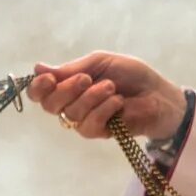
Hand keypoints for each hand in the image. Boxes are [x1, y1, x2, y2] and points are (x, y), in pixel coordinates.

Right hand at [28, 52, 186, 139]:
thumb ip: (70, 68)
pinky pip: (89, 125)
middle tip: (86, 78)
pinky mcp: (100, 133)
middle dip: (66, 89)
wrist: (158, 92)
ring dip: (91, 97)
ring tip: (111, 87)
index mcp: (68, 86)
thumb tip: (37, 68)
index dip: (38, 87)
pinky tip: (117, 102)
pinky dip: (102, 110)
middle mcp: (71, 105)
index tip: (49, 78)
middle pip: (49, 105)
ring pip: (70, 114)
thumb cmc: (130, 75)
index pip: (40, 93)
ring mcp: (84, 121)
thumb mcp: (99, 63)